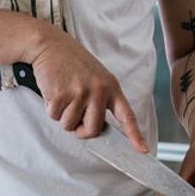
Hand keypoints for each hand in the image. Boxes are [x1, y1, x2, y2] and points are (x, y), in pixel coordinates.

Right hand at [25, 25, 148, 152]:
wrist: (51, 45)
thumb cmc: (73, 63)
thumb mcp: (96, 76)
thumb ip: (101, 99)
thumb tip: (96, 127)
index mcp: (111, 87)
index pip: (126, 116)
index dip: (135, 135)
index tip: (143, 150)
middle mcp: (99, 91)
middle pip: (93, 130)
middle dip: (81, 131)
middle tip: (75, 118)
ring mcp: (80, 92)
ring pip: (70, 126)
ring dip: (63, 116)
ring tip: (63, 94)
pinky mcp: (61, 94)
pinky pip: (55, 116)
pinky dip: (51, 108)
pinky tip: (54, 91)